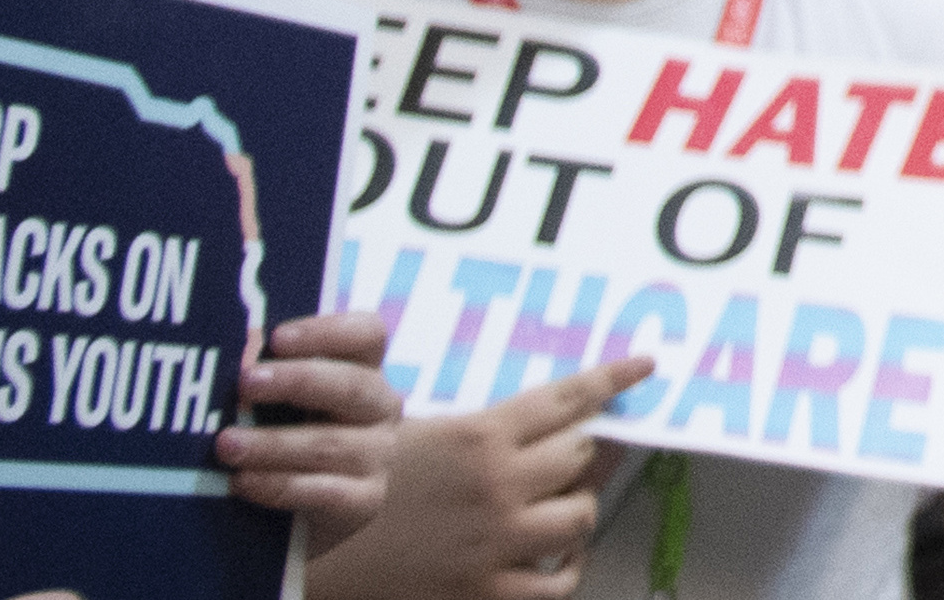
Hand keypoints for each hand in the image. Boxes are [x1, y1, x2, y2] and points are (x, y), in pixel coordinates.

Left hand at [215, 308, 401, 542]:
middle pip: (352, 385)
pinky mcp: (364, 501)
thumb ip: (261, 371)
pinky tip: (242, 481)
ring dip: (273, 443)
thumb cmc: (283, 435)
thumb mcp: (277, 399)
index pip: (366, 334)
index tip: (277, 338)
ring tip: (226, 444)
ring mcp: (378, 455)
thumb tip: (227, 350)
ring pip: (331, 444)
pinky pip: (324, 492)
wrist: (305, 511)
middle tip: (245, 383)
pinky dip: (279, 485)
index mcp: (364, 368)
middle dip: (296, 381)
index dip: (326, 331)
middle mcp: (380, 408)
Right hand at [318, 348, 653, 599]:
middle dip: (583, 449)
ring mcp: (498, 542)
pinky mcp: (486, 593)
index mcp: (477, 436)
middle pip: (582, 455)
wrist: (300, 558)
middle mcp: (499, 485)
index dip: (611, 379)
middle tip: (580, 449)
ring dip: (573, 507)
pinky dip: (563, 570)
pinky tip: (552, 560)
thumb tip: (499, 415)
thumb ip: (454, 424)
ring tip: (559, 503)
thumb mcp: (387, 430)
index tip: (643, 366)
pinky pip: (557, 583)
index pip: (567, 400)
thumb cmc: (335, 487)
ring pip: (579, 515)